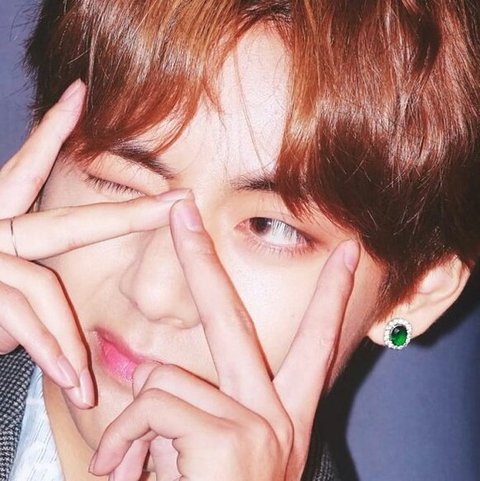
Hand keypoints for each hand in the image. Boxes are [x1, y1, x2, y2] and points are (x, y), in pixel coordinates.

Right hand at [0, 80, 188, 407]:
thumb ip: (19, 296)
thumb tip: (41, 330)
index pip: (25, 168)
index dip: (52, 132)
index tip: (80, 96)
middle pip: (68, 223)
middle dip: (130, 217)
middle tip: (179, 202)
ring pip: (41, 288)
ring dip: (67, 341)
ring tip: (87, 389)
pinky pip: (19, 318)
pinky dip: (47, 351)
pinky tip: (72, 382)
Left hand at [90, 199, 358, 480]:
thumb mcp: (217, 454)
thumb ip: (194, 406)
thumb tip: (149, 372)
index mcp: (282, 413)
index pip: (313, 339)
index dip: (331, 294)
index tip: (346, 252)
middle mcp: (276, 412)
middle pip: (231, 315)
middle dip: (202, 257)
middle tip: (182, 210)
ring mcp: (256, 423)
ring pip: (167, 377)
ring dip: (139, 424)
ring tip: (137, 467)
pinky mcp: (230, 435)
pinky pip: (154, 404)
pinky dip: (125, 441)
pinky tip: (129, 474)